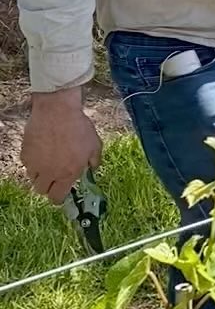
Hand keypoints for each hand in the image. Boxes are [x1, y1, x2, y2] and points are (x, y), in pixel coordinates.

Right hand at [21, 89, 101, 203]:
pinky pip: (27, 163)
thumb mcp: (95, 145)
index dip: (59, 197)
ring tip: (48, 162)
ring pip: (33, 178)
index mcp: (68, 174)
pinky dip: (33, 161)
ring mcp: (35, 163)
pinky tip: (41, 150)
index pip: (57, 198)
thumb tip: (92, 170)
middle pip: (42, 191)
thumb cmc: (78, 126)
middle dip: (48, 186)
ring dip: (40, 174)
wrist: (58, 110)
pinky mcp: (25, 153)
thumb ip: (94, 162)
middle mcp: (49, 173)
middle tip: (55, 177)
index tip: (62, 192)